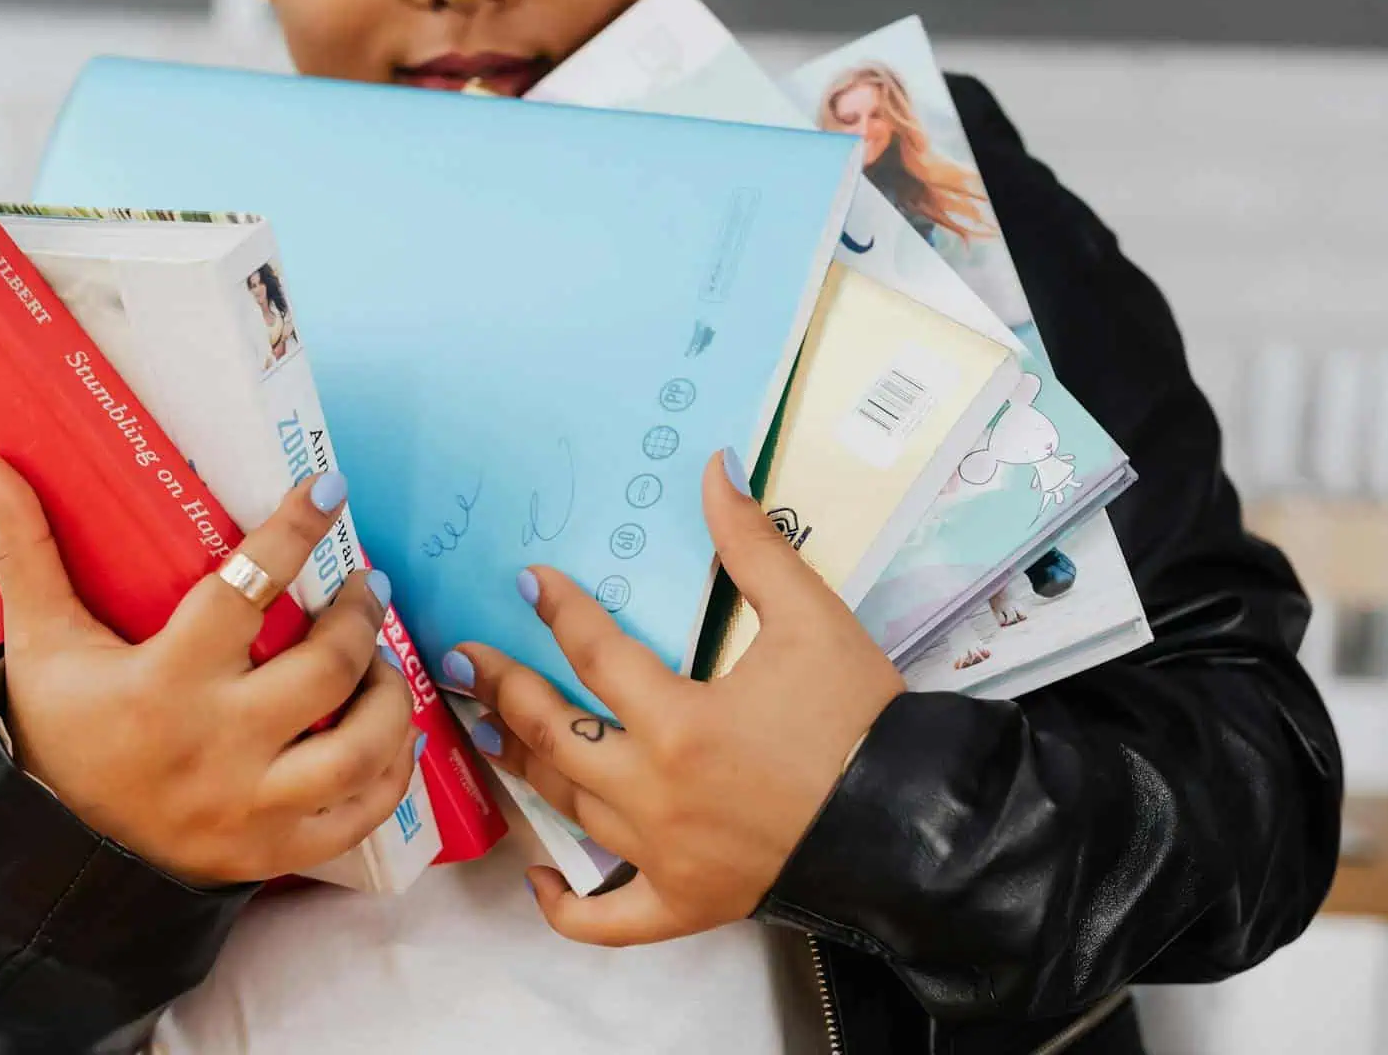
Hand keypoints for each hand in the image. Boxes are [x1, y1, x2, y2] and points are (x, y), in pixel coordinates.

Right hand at [0, 450, 417, 887]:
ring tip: (383, 658)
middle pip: (324, 670)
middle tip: (365, 582)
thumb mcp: (37, 640)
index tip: (328, 487)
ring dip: (388, 695)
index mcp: (162, 686)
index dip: (293, 533)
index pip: (243, 593)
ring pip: (357, 749)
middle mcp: (216, 748)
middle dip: (359, 615)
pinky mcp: (272, 853)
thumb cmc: (57, 730)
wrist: (49, 851)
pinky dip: (394, 772)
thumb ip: (23, 549)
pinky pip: (360, 816)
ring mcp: (250, 809)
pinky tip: (393, 731)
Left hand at [452, 450, 903, 945]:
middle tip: (466, 662)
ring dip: (523, 765)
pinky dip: (566, 906)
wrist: (921, 828)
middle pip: (556, 733)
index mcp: (682, 724)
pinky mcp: (686, 905)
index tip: (529, 582)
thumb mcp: (813, 619)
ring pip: (568, 808)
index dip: (559, 610)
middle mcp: (657, 794)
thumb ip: (752, 543)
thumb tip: (717, 467)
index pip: (595, 654)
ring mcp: (665, 857)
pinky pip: (607, 920)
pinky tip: (541, 877)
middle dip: (504, 690)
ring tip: (486, 732)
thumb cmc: (864, 723)